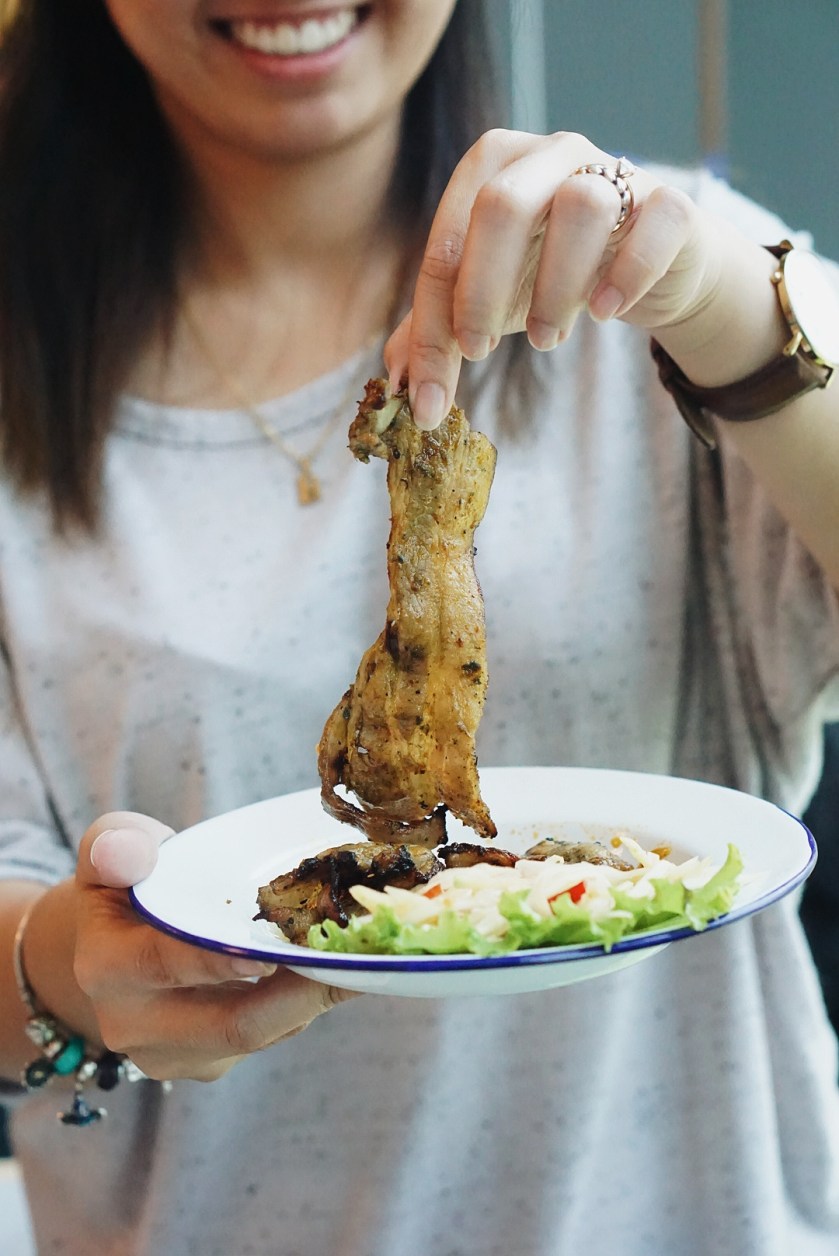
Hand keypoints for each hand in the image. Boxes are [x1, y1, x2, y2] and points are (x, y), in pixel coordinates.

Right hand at [72, 812, 356, 1081]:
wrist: (111, 944)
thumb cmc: (127, 883)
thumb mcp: (111, 849)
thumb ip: (117, 844)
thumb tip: (125, 855)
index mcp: (107, 967)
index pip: (167, 965)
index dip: (223, 961)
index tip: (277, 951)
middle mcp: (136, 1024)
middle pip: (231, 1024)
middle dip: (299, 995)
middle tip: (355, 959)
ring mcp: (174, 1054)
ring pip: (261, 1035)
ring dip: (315, 999)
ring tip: (364, 958)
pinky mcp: (210, 1063)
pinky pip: (268, 1037)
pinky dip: (306, 1003)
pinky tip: (339, 968)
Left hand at [384, 128, 723, 428]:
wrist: (649, 269)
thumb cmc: (553, 273)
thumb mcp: (488, 298)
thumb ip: (438, 330)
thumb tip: (395, 383)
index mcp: (491, 167)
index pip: (447, 242)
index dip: (433, 321)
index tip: (430, 393)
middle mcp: (548, 155)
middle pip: (503, 205)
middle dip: (482, 289)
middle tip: (478, 351)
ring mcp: (613, 170)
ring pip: (581, 206)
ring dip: (556, 287)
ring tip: (547, 342)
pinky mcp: (668, 204)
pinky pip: (653, 222)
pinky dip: (628, 272)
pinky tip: (606, 312)